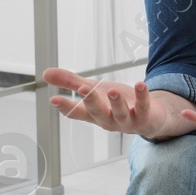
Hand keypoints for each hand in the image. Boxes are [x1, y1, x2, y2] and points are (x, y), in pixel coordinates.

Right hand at [43, 68, 171, 136]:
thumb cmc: (116, 104)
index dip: (66, 107)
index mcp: (94, 114)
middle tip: (83, 89)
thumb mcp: (94, 90)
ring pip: (120, 113)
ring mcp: (127, 121)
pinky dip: (142, 96)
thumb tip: (45, 74)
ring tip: (112, 90)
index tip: (53, 99)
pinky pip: (143, 106)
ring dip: (116, 102)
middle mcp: (109, 120)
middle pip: (98, 112)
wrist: (149, 118)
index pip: (77, 112)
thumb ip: (70, 83)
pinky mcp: (145, 116)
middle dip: (91, 101)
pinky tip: (140, 84)